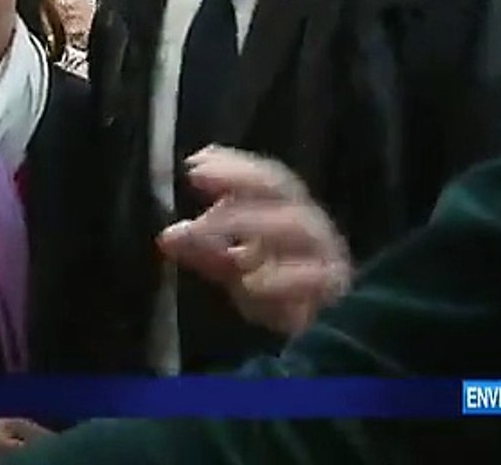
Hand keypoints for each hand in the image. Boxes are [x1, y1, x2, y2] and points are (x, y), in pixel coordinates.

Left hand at [159, 146, 350, 334]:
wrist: (327, 335)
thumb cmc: (276, 289)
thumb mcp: (232, 267)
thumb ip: (203, 249)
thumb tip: (168, 236)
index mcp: (287, 213)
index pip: (265, 179)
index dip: (233, 167)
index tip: (194, 165)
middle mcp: (310, 227)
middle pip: (282, 191)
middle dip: (240, 183)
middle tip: (199, 183)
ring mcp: (326, 256)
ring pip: (298, 226)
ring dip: (256, 223)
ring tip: (215, 231)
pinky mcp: (333, 291)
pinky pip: (314, 278)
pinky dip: (281, 278)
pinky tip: (250, 283)